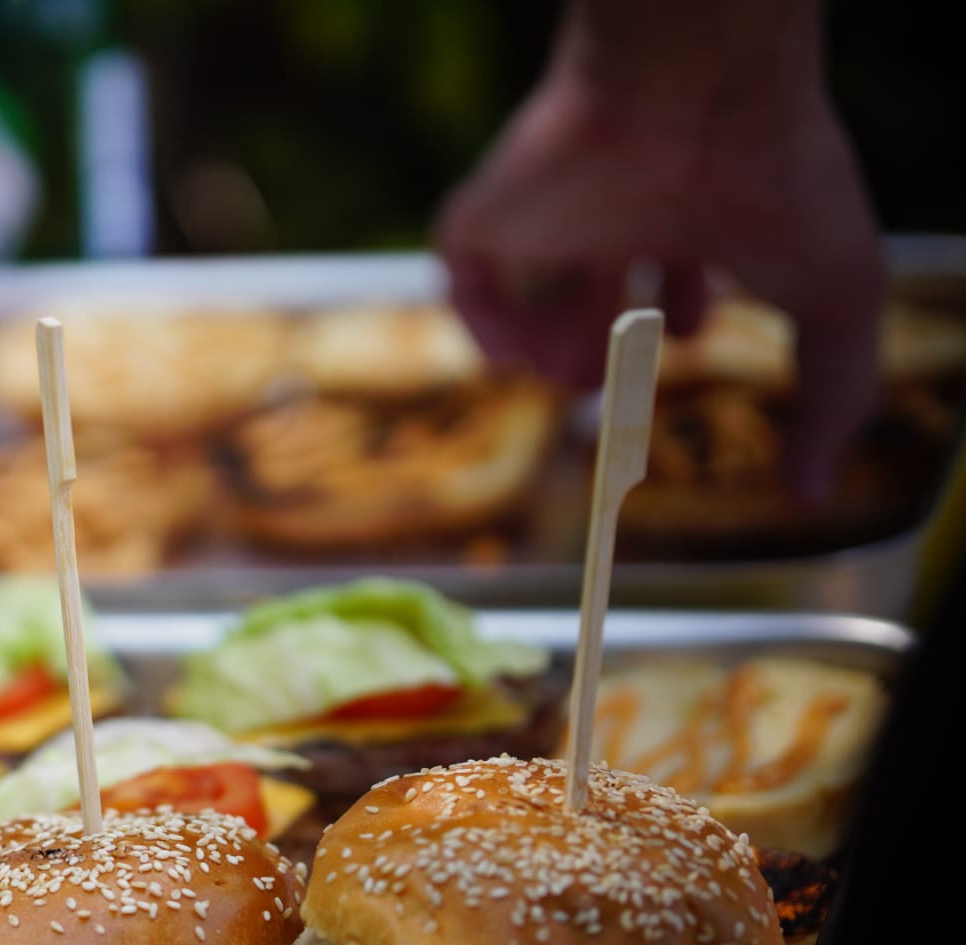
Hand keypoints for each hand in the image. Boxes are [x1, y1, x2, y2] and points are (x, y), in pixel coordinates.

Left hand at [434, 4, 883, 501]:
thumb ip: (834, 398)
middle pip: (598, 265)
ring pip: (528, 266)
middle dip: (598, 334)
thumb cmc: (776, 185)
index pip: (680, 247)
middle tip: (602, 385)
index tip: (688, 338)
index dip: (680, 301)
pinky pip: (461, 258)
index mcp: (699, 197)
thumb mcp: (836, 304)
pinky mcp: (492, 202)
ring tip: (567, 376)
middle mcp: (622, 193)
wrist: (692, 99)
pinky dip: (478, 314)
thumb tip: (811, 491)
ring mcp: (551, 197)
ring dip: (539, 337)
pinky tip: (510, 357)